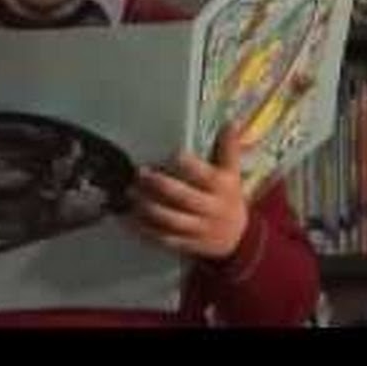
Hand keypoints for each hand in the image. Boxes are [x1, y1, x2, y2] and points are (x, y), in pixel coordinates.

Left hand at [128, 124, 248, 260]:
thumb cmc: (229, 197)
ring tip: (130, 193)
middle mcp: (210, 209)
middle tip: (140, 172)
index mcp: (222, 189)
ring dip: (148, 207)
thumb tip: (231, 121)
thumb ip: (228, 148)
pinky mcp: (186, 244)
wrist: (239, 240)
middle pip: (184, 198)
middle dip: (161, 185)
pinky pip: (163, 238)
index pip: (206, 176)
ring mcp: (198, 229)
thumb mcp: (232, 173)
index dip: (191, 166)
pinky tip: (127, 219)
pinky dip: (143, 230)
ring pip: (171, 220)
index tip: (174, 153)